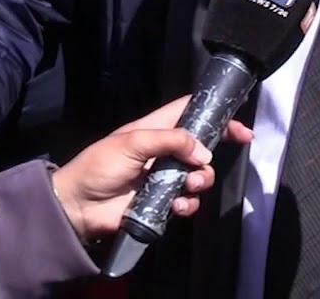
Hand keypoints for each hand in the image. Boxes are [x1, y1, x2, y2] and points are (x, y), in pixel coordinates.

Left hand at [50, 96, 252, 242]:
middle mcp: (165, 152)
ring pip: (199, 177)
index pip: (191, 113)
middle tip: (205, 166)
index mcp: (156, 129)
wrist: (78, 206)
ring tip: (186, 187)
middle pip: (202, 148)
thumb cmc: (100, 165)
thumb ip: (171, 140)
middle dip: (210, 157)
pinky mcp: (163, 203)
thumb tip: (204, 153)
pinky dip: (187, 204)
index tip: (240, 126)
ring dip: (199, 182)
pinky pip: (188, 201)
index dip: (217, 115)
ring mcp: (165, 178)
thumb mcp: (133, 141)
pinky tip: (177, 206)